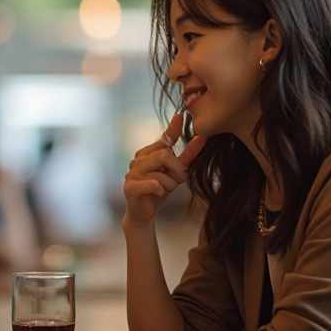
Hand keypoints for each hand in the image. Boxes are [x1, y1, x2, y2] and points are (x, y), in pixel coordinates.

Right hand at [123, 112, 206, 228]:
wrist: (143, 213)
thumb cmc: (158, 190)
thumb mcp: (175, 173)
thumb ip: (185, 156)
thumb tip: (201, 138)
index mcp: (148, 153)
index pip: (163, 139)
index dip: (173, 129)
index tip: (181, 116)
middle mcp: (138, 160)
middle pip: (165, 155)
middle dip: (177, 170)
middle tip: (177, 180)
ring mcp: (132, 172)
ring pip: (161, 173)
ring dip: (169, 185)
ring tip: (164, 190)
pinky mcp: (130, 186)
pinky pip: (153, 185)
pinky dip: (160, 191)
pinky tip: (156, 194)